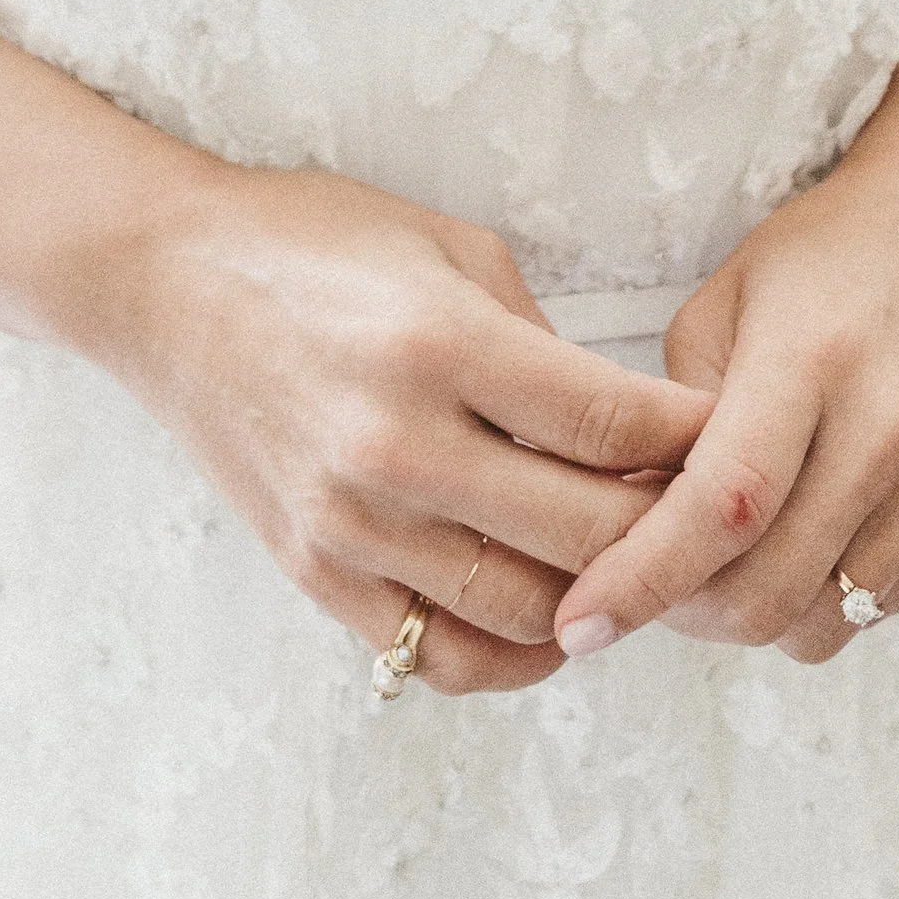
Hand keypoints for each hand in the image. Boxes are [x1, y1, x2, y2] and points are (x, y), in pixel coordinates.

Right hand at [110, 165, 717, 694]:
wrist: (166, 284)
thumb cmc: (314, 243)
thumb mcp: (446, 246)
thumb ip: (538, 339)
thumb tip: (624, 426)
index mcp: (437, 343)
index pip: (608, 423)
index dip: (691, 439)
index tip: (732, 432)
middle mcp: (396, 445)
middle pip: (585, 532)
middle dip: (666, 525)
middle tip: (704, 509)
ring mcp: (353, 524)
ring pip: (527, 611)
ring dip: (600, 597)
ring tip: (631, 560)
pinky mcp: (317, 576)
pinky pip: (442, 655)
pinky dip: (516, 653)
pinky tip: (550, 613)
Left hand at [545, 152, 898, 666]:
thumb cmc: (822, 261)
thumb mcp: (721, 303)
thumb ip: (673, 420)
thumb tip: (630, 534)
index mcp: (811, 357)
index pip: (725, 503)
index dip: (644, 577)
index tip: (579, 624)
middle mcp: (893, 425)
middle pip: (772, 589)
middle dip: (688, 615)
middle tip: (650, 588)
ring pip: (827, 623)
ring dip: (758, 614)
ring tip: (727, 559)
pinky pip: (882, 610)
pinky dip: (827, 596)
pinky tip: (807, 532)